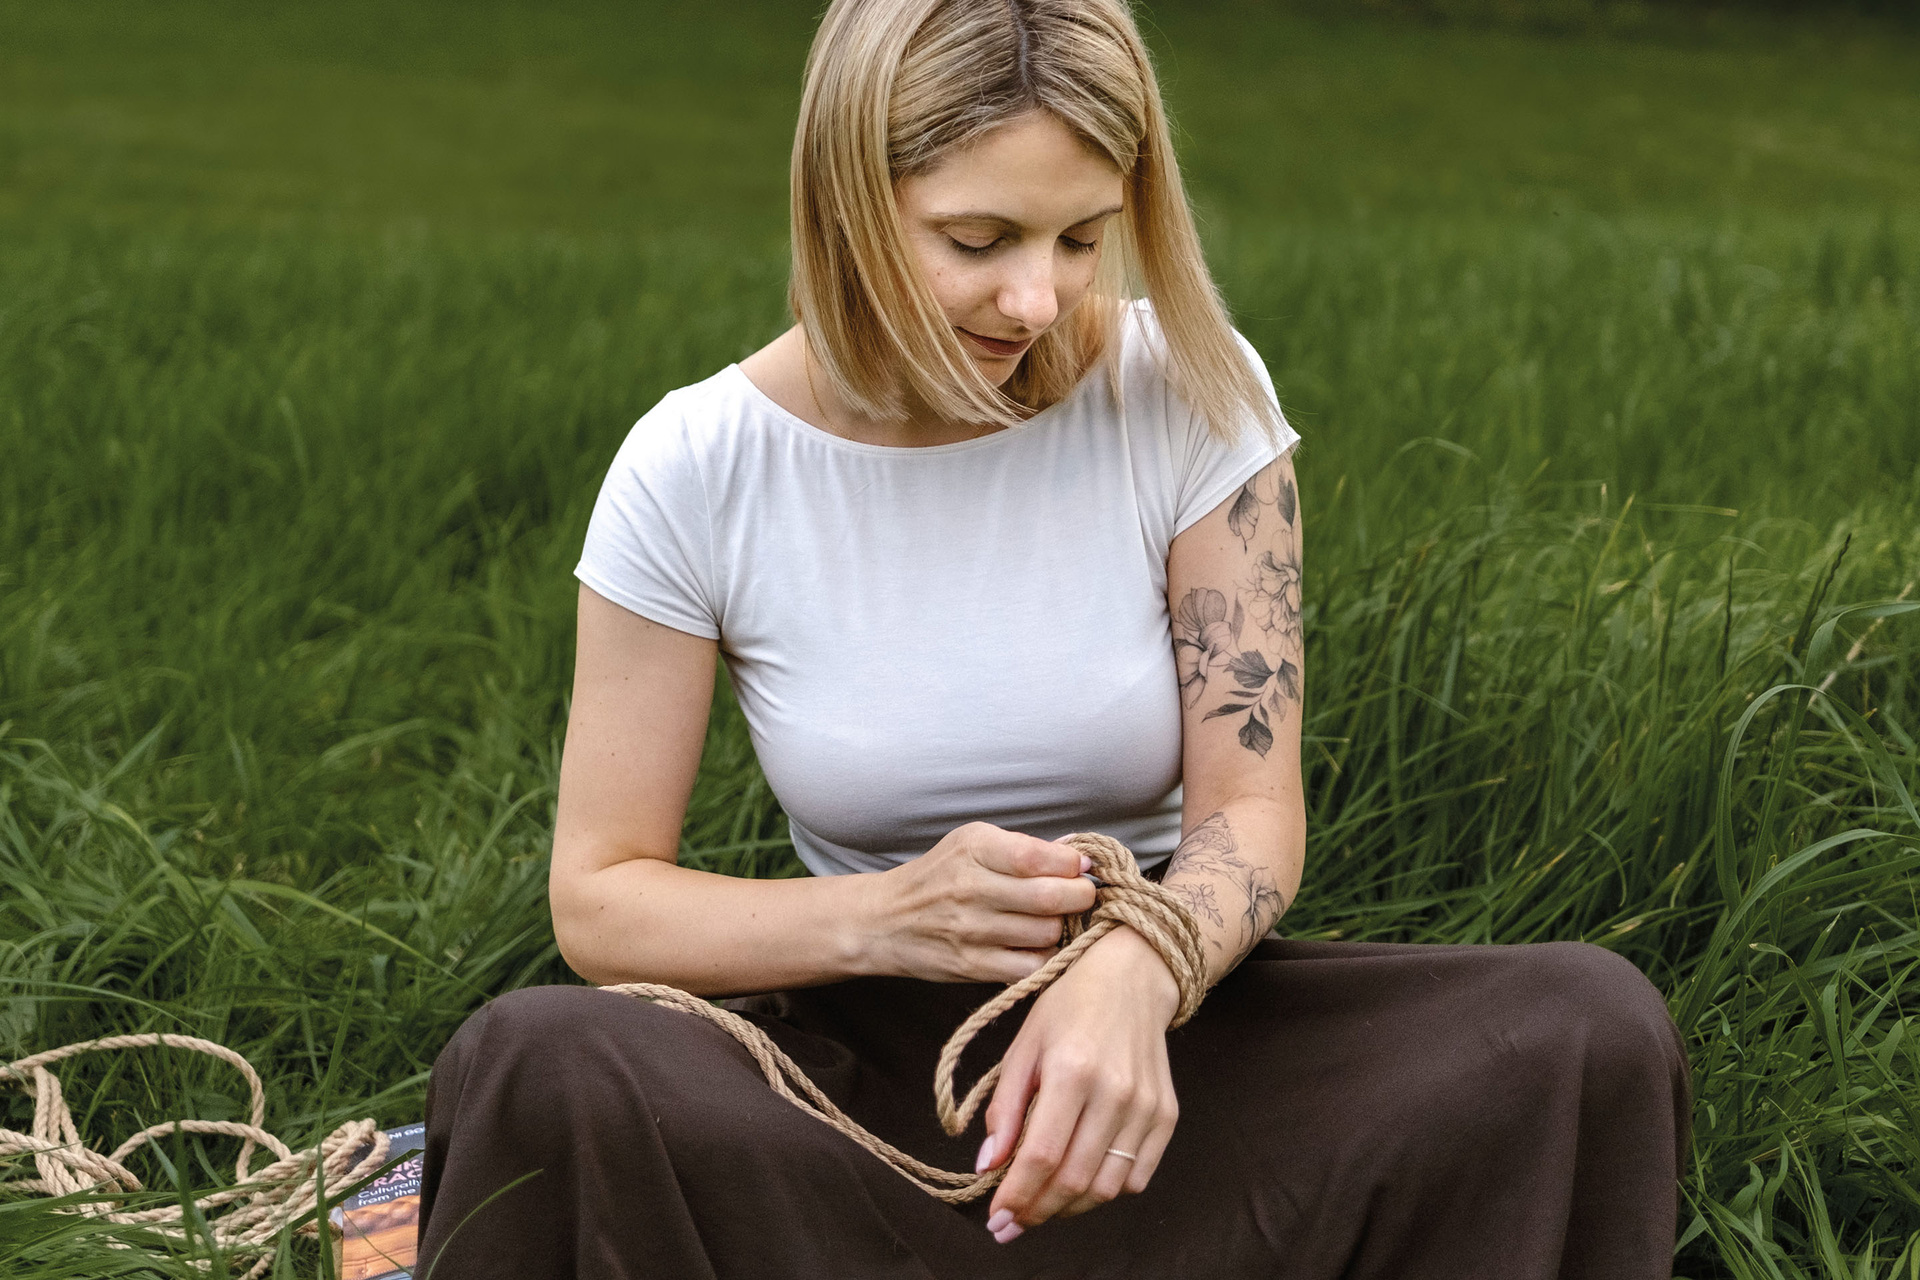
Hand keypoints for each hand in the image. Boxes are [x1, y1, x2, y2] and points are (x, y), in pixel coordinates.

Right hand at [865, 822, 1096, 983]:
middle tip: (1083, 896)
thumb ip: (1024, 847)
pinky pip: (1030, 966)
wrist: (885, 920)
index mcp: (975, 849)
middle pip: (1050, 897)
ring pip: (1046, 933)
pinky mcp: (972, 966)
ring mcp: (971, 931)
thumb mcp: (973, 843)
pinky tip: (1038, 945)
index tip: (1082, 868)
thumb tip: (1078, 855)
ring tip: (1056, 920)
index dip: (1072, 864)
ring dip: (1064, 928)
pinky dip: (1045, 957)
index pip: (1037, 856)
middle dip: (1081, 896)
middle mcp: (971, 888)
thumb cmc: (940, 876)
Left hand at [975, 926, 1180, 1241]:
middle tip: (1013, 1223)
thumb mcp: (1024, 1046)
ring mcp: (1146, 1106)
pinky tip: (1082, 1185)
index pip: (1041, 1155)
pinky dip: (1107, 1192)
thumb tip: (989, 1165)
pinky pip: (1138, 1177)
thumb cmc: (1068, 1006)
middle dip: (1037, 1211)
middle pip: (1074, 1179)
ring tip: (1043, 1205)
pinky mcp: (1167, 1114)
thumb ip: (1006, 1107)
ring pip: (1107, 1187)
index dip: (1017, 1195)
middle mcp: (1114, 1091)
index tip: (997, 1216)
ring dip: (1070, 1208)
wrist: (1131, 977)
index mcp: (1071, 1070)